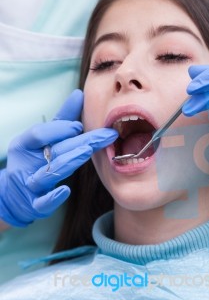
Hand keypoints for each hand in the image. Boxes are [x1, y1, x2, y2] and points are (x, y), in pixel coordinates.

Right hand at [0, 90, 117, 226]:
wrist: (11, 195)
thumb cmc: (34, 160)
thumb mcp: (42, 138)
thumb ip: (62, 118)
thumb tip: (79, 94)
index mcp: (25, 145)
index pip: (38, 134)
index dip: (59, 129)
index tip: (79, 126)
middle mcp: (26, 164)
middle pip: (53, 151)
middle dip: (81, 142)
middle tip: (106, 135)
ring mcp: (30, 185)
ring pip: (49, 174)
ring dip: (70, 162)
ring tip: (89, 151)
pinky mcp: (34, 205)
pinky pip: (42, 203)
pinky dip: (53, 198)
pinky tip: (66, 191)